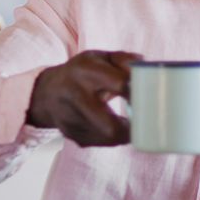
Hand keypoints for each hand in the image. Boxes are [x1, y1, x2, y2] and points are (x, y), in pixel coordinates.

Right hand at [26, 50, 140, 146]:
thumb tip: (147, 68)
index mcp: (85, 71)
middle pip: (110, 126)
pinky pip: (99, 142)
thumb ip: (124, 59)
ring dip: (124, 134)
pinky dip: (112, 137)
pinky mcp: (71, 135)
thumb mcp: (99, 57)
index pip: (120, 84)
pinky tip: (114, 127)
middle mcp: (74, 96)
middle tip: (145, 121)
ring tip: (131, 124)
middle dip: (132, 128)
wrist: (47, 92)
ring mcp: (70, 119)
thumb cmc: (82, 72)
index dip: (139, 92)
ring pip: (107, 138)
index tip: (152, 96)